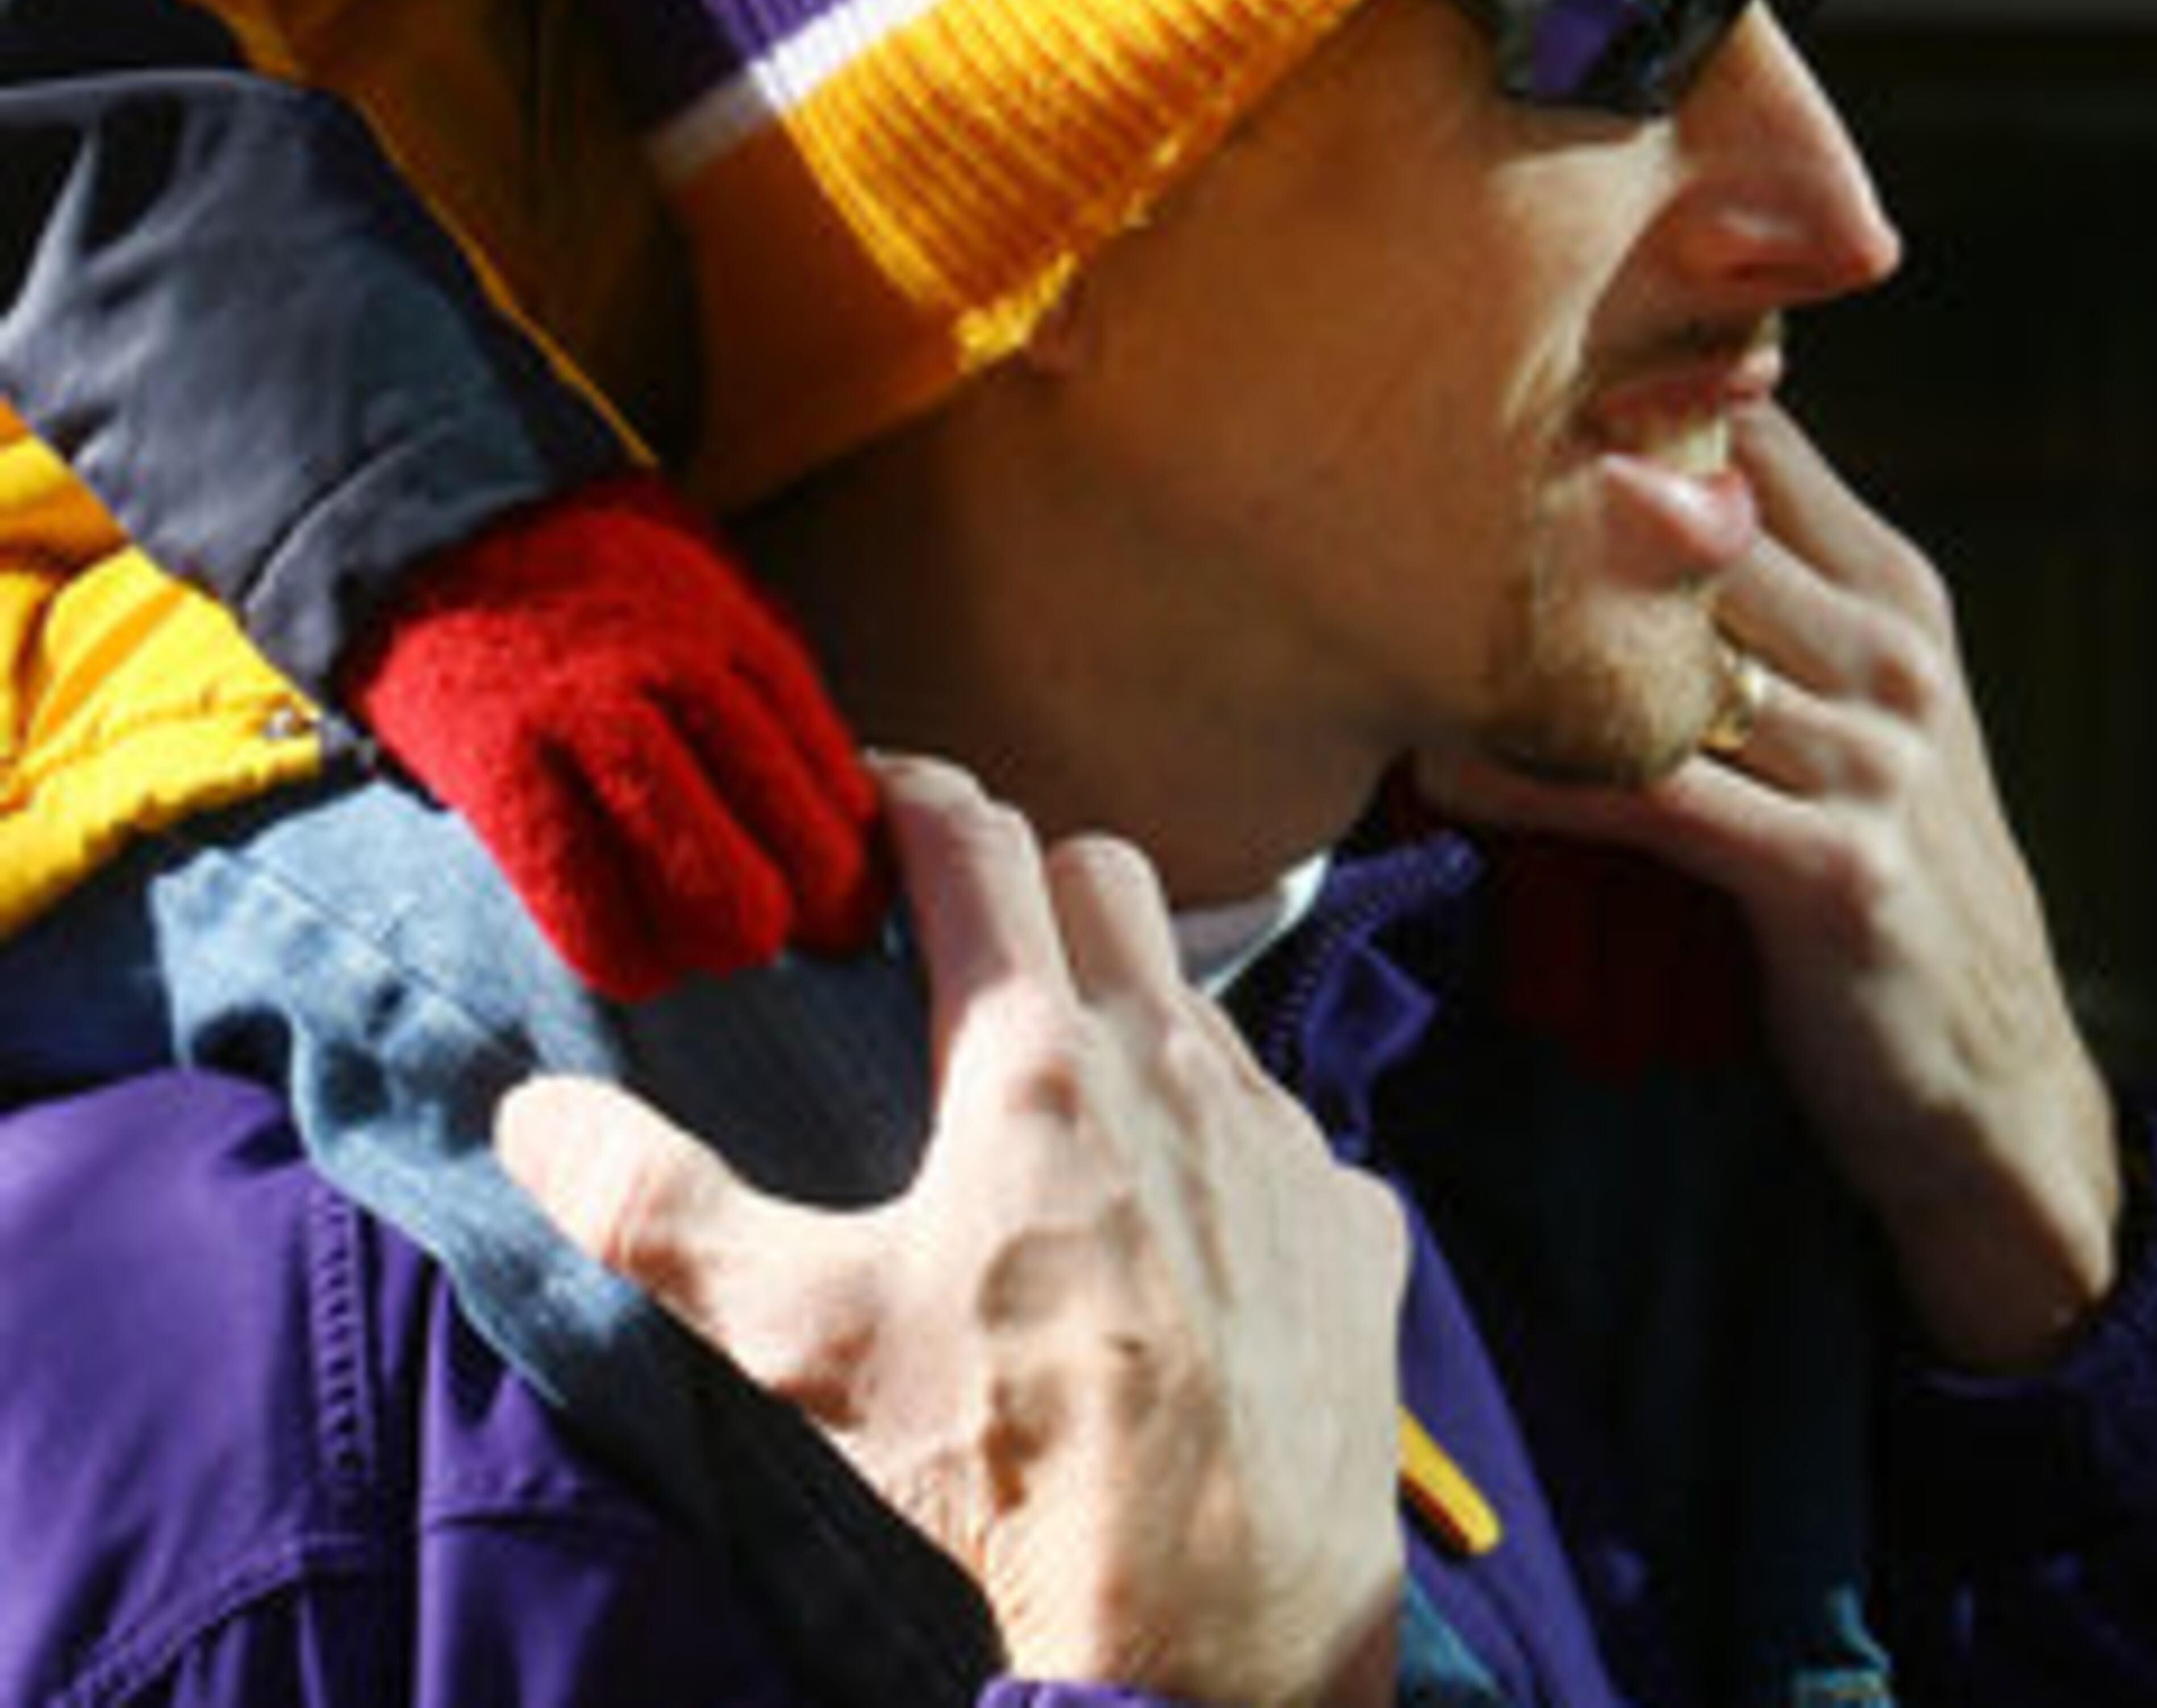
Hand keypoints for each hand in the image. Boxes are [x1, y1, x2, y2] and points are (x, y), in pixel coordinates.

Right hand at [347, 470, 886, 994]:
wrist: (440, 536)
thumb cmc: (592, 584)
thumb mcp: (707, 593)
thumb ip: (767, 686)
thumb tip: (845, 806)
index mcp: (738, 636)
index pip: (837, 786)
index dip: (856, 869)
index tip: (849, 906)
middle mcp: (677, 679)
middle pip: (795, 856)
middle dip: (808, 918)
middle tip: (783, 928)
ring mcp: (589, 727)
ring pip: (710, 902)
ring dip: (719, 945)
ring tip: (702, 941)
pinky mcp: (507, 779)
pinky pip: (593, 923)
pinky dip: (629, 959)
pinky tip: (633, 953)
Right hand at [499, 758, 1407, 1707]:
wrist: (1218, 1622)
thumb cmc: (1014, 1464)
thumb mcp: (806, 1335)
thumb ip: (660, 1210)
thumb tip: (536, 1117)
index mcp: (1035, 1059)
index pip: (975, 839)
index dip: (916, 799)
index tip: (877, 805)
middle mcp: (1176, 1060)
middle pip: (1103, 874)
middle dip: (1032, 883)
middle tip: (968, 953)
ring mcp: (1283, 1135)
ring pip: (1202, 998)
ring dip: (1133, 1015)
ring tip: (1069, 1110)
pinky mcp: (1355, 1220)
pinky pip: (1290, 1132)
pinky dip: (1231, 1150)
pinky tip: (1189, 1234)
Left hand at [1429, 404, 2120, 1374]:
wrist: (1985, 1070)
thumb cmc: (1876, 857)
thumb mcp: (1854, 702)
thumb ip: (1765, 595)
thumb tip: (1604, 491)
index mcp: (1892, 588)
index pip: (1759, 445)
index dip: (1632, 406)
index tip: (1490, 402)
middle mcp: (1890, 655)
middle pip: (1705, 529)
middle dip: (1555, 512)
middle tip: (1399, 497)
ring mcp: (1871, 762)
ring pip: (1666, 657)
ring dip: (1523, 646)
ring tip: (1391, 625)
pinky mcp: (1834, 871)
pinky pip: (1653, 798)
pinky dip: (1537, 780)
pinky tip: (1446, 771)